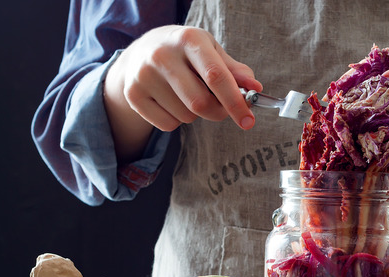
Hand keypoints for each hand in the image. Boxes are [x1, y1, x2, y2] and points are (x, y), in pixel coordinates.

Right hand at [104, 25, 262, 161]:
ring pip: (186, 116)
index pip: (216, 76)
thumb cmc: (186, 53)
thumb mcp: (211, 52)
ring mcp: (144, 75)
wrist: (141, 52)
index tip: (248, 121)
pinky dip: (177, 121)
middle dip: (218, 112)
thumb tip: (255, 89)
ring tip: (187, 94)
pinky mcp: (133, 95)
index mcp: (188, 39)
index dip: (235, 102)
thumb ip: (234, 71)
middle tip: (220, 108)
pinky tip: (170, 101)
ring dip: (196, 114)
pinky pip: (168, 125)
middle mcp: (162, 55)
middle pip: (200, 103)